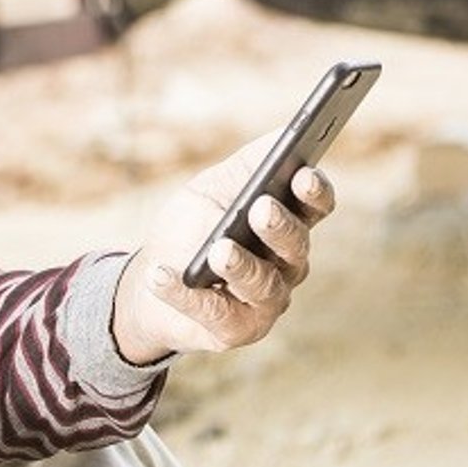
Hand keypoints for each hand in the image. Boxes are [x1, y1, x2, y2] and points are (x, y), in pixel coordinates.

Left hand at [111, 132, 335, 363]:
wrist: (152, 280)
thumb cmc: (192, 227)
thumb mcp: (214, 188)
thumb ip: (248, 165)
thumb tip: (282, 136)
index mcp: (288, 222)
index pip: (315, 206)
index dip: (315, 192)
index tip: (302, 174)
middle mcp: (286, 264)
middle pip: (296, 245)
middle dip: (280, 226)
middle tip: (260, 208)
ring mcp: (266, 301)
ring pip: (263, 284)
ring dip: (240, 265)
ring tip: (217, 249)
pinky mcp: (237, 330)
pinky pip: (215, 313)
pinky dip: (185, 294)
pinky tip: (162, 276)